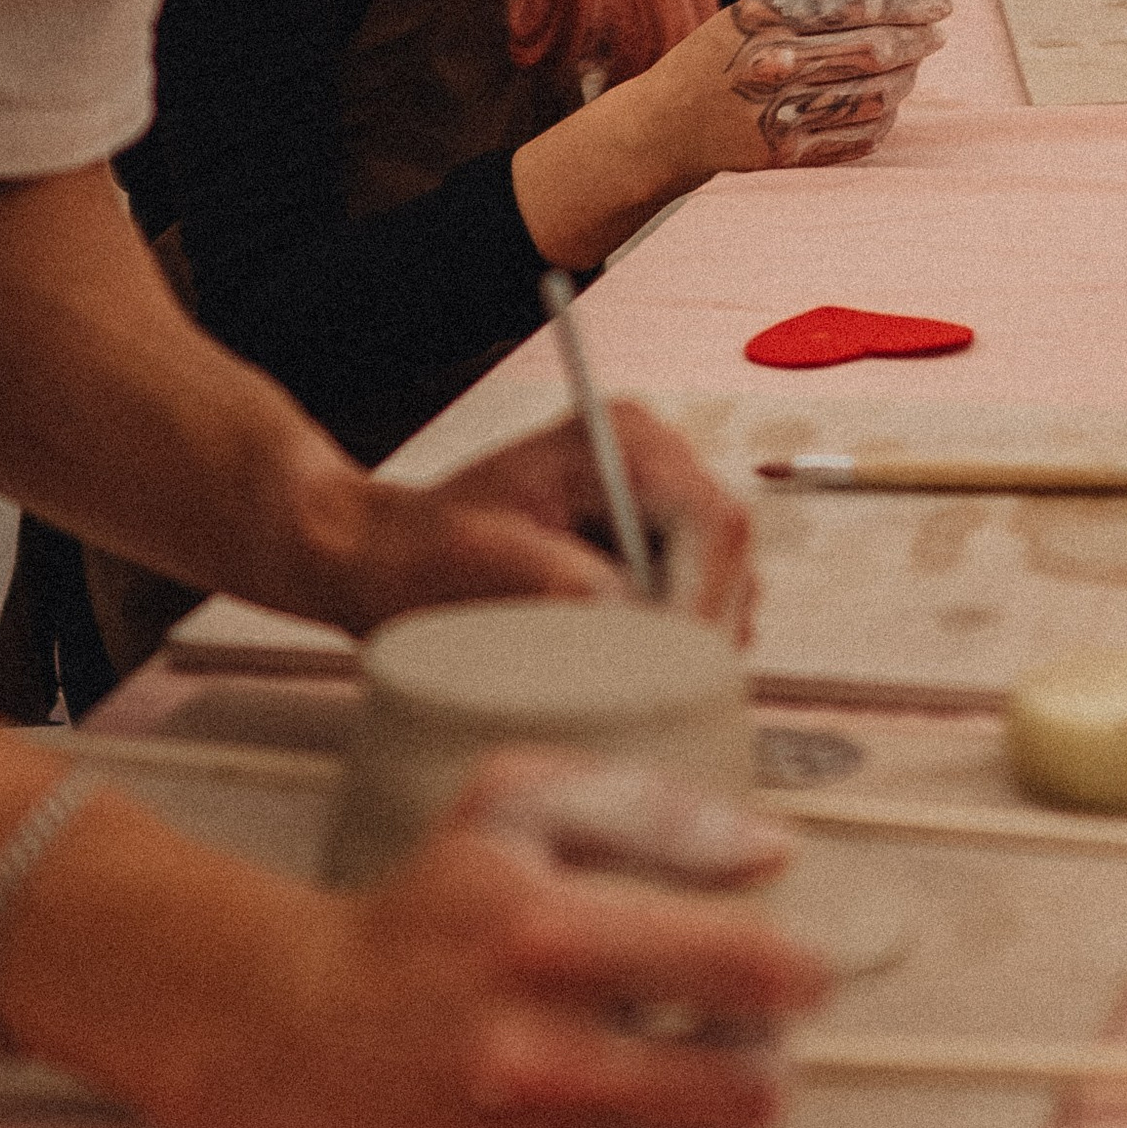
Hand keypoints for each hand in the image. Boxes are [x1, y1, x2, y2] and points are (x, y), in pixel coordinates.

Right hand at [222, 755, 825, 1127]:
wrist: (297, 1035)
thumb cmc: (427, 911)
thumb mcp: (512, 809)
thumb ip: (650, 810)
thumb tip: (772, 854)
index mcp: (540, 929)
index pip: (736, 965)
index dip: (799, 972)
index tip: (807, 974)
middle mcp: (532, 1048)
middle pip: (744, 1083)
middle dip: (766, 1056)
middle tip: (745, 1033)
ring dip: (726, 1120)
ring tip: (701, 1080)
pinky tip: (625, 1121)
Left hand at [333, 400, 756, 636]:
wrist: (393, 558)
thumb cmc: (423, 555)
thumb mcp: (479, 562)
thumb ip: (558, 581)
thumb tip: (632, 614)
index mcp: (625, 439)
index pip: (715, 523)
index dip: (705, 604)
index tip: (668, 670)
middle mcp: (658, 459)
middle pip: (732, 561)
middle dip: (696, 632)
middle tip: (639, 688)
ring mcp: (664, 505)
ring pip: (726, 592)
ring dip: (683, 644)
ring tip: (611, 672)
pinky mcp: (659, 548)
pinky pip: (700, 609)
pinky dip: (669, 646)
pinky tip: (613, 661)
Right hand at [706, 0, 949, 161]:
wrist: (666, 125)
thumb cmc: (719, 55)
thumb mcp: (760, 9)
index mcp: (767, 17)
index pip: (857, 4)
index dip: (909, 2)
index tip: (940, 2)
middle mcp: (775, 64)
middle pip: (874, 50)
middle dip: (919, 38)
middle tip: (938, 31)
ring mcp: (781, 113)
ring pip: (876, 95)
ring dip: (908, 77)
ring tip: (914, 63)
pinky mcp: (788, 154)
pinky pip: (861, 136)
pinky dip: (886, 116)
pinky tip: (889, 101)